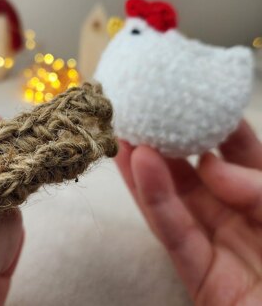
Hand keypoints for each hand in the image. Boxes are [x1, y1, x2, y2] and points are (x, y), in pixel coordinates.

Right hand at [116, 121, 261, 304]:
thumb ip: (261, 187)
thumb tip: (211, 164)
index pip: (242, 155)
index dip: (218, 126)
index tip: (195, 100)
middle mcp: (239, 218)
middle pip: (196, 176)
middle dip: (169, 144)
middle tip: (145, 114)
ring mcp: (216, 246)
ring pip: (174, 200)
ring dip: (147, 167)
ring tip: (125, 132)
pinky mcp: (198, 274)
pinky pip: (172, 231)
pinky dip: (152, 198)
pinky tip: (136, 165)